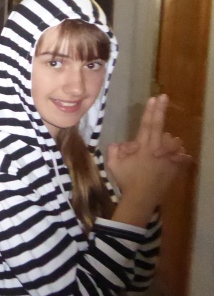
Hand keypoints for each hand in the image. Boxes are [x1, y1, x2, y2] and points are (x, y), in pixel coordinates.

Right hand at [108, 95, 191, 227]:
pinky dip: (179, 154)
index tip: (153, 98)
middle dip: (160, 110)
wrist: (142, 198)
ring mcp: (169, 157)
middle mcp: (157, 149)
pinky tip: (176, 156)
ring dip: (167, 140)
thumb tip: (126, 143)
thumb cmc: (126, 180)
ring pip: (173, 140)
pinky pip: (182, 155)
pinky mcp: (176, 166)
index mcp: (142, 147)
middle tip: (164, 97)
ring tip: (161, 146)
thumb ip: (115, 148)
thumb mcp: (112, 163)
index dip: (150, 110)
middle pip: (160, 125)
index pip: (146, 124)